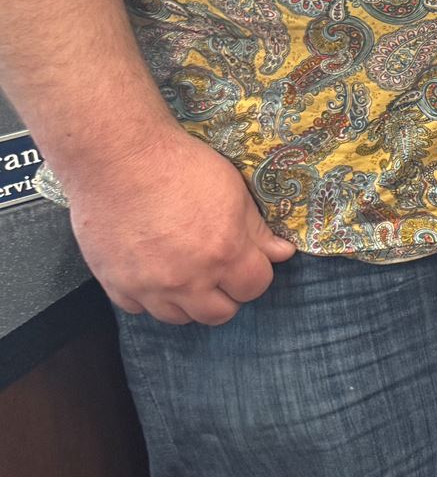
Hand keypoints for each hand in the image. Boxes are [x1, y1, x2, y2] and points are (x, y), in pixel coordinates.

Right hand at [62, 127, 294, 325]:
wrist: (118, 158)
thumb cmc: (181, 165)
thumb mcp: (233, 191)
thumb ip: (257, 230)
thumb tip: (281, 254)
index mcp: (223, 253)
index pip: (255, 287)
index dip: (255, 275)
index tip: (248, 262)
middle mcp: (187, 279)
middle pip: (219, 314)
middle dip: (226, 294)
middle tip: (219, 271)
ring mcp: (148, 287)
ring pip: (179, 318)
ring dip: (188, 301)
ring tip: (187, 271)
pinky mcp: (114, 285)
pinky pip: (140, 309)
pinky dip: (150, 297)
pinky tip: (154, 271)